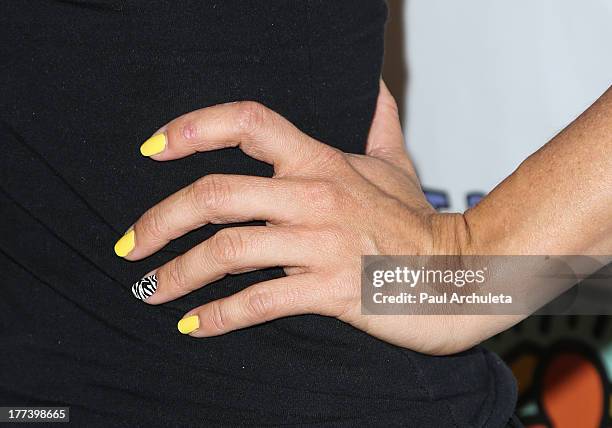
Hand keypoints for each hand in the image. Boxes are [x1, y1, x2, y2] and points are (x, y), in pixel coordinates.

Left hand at [116, 81, 490, 354]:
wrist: (460, 274)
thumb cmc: (421, 223)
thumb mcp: (397, 164)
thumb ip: (379, 122)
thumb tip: (372, 87)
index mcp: (320, 160)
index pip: (245, 122)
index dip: (192, 128)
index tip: (152, 148)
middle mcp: (312, 195)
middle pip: (214, 195)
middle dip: (160, 220)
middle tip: (132, 245)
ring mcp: (319, 243)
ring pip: (226, 252)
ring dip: (177, 274)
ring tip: (150, 289)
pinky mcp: (328, 290)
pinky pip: (257, 302)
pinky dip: (217, 317)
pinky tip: (193, 326)